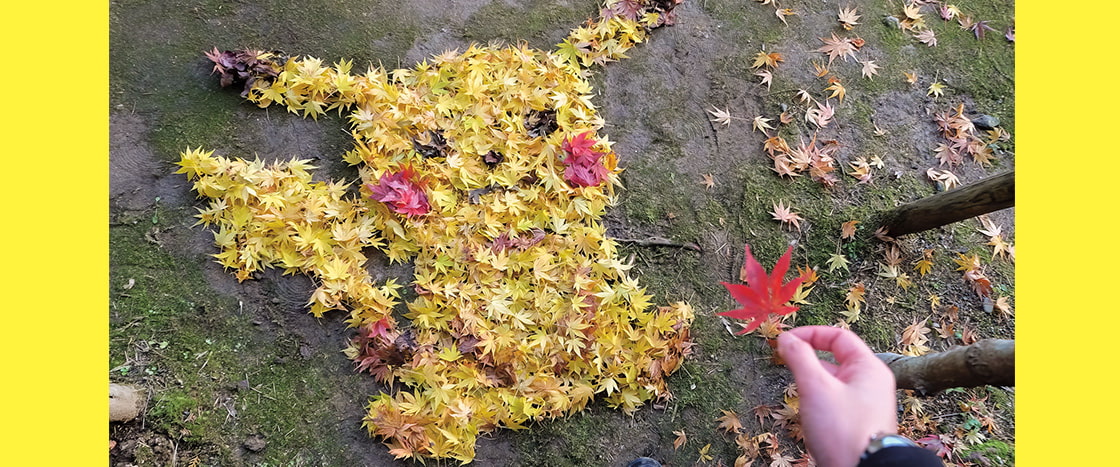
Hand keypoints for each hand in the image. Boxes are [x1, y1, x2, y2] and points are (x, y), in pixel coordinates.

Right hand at [777, 326, 897, 466]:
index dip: (810, 334)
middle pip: (834, 359)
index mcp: (868, 368)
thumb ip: (800, 358)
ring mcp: (866, 404)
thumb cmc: (843, 431)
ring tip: (802, 399)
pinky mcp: (857, 423)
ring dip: (812, 385)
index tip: (786, 342)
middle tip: (788, 368)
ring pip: (832, 383)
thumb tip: (786, 338)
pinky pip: (834, 402)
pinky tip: (810, 418)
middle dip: (808, 362)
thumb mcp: (816, 387)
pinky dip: (818, 403)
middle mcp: (871, 384)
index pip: (838, 336)